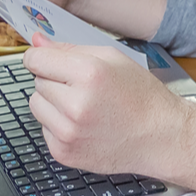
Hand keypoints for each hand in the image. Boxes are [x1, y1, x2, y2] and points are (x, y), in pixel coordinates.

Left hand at [22, 33, 188, 177]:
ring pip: (36, 105)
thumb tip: (36, 42)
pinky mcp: (64, 152)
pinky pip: (44, 129)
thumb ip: (70, 48)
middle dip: (54, 80)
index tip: (47, 60)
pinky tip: (83, 124)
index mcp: (89, 74)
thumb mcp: (113, 59)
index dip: (41, 57)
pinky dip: (58, 125)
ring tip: (83, 106)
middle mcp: (76, 105)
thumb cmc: (140, 96)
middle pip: (37, 82)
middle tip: (83, 88)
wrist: (159, 137)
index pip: (36, 59)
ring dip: (53, 103)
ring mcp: (68, 132)